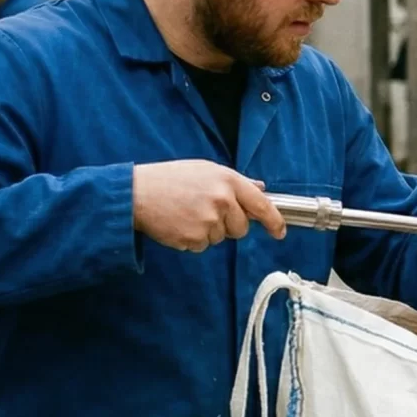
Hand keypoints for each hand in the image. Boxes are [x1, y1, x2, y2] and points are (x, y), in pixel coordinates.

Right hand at [131, 160, 286, 251]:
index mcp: (228, 180)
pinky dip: (193, 239)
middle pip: (242, 228)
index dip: (274, 221)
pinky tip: (179, 223)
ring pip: (221, 238)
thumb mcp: (205, 170)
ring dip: (208, 231)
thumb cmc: (170, 179)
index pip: (261, 204)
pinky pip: (203, 246)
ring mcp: (209, 221)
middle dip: (229, 225)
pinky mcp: (194, 238)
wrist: (137, 193)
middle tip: (205, 211)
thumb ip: (235, 181)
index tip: (279, 232)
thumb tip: (260, 187)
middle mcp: (222, 200)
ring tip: (187, 213)